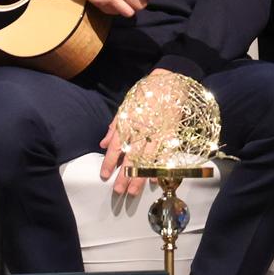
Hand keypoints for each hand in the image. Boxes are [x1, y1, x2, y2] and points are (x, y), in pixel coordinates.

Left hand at [99, 68, 174, 195]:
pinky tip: (154, 180)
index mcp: (128, 124)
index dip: (109, 163)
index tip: (104, 176)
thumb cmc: (145, 95)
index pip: (115, 147)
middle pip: (131, 158)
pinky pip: (165, 155)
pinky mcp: (171, 134)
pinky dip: (160, 167)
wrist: (170, 82)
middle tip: (118, 192)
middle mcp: (141, 131)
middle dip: (124, 176)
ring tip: (133, 192)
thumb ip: (114, 127)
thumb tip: (102, 144)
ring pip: (147, 160)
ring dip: (140, 177)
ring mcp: (157, 134)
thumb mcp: (125, 107)